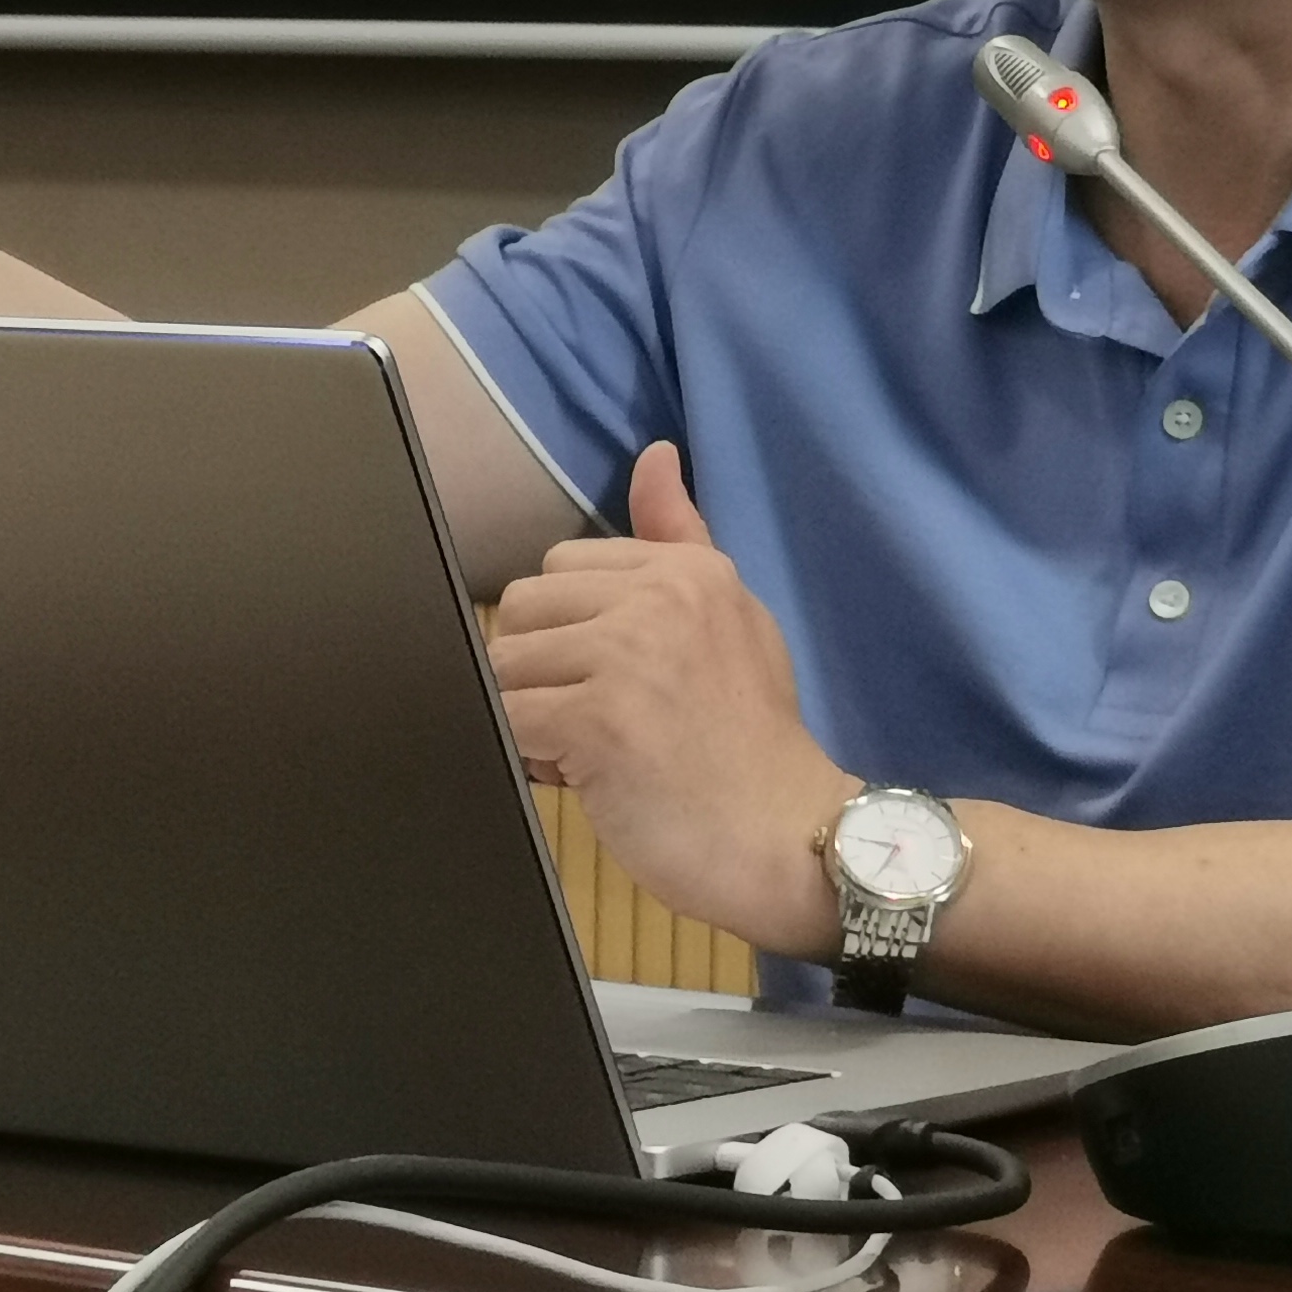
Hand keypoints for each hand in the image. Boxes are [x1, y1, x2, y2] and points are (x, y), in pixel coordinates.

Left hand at [489, 443, 853, 956]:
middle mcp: (657, 596)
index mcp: (687, 569)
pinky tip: (581, 776)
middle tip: (596, 721)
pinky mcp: (595, 717)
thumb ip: (678, 538)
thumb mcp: (733, 620)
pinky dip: (528, 755)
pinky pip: (508, 719)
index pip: (562, 567)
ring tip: (590, 751)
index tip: (613, 679)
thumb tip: (655, 454)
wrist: (785, 837)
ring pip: (506, 664)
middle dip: (540, 669)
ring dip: (530, 714)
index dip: (570, 631)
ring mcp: (625, 654)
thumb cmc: (752, 743)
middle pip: (524, 608)